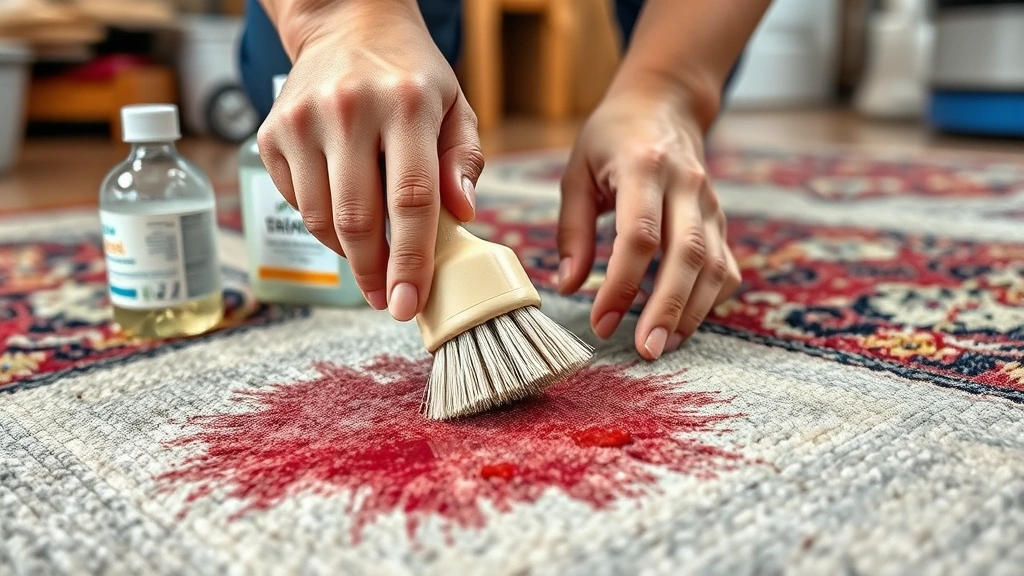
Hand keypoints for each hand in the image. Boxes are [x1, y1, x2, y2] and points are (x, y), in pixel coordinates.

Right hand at [257, 0, 482, 320]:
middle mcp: (349, 109)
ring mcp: (302, 121)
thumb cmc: (410, 74)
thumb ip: (464, 160)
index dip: (411, 259)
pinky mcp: (271, 133)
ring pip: (321, 219)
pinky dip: (323, 225)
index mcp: (406, 104)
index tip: (410, 302)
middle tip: (389, 300)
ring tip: (372, 263)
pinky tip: (344, 218)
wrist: (345, 23)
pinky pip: (296, 203)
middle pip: (359, 219)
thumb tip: (462, 214)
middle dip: (375, 273)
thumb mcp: (455, 105)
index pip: (411, 198)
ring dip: (349, 255)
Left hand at [556, 80, 740, 359]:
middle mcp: (686, 185)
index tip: (601, 322)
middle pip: (687, 255)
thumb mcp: (577, 173)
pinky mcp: (720, 220)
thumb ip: (573, 230)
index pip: (639, 235)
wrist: (664, 104)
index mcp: (644, 167)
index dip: (621, 284)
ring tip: (662, 345)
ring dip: (692, 312)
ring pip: (714, 266)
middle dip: (667, 309)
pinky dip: (710, 300)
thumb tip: (568, 287)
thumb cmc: (610, 139)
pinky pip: (726, 267)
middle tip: (646, 351)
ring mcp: (709, 203)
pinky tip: (683, 323)